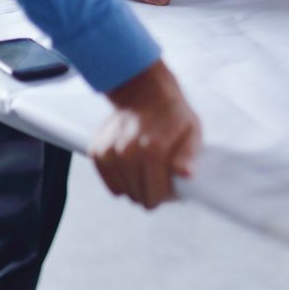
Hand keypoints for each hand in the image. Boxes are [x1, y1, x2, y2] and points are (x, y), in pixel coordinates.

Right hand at [90, 61, 201, 208]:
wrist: (144, 93)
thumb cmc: (173, 115)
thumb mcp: (192, 132)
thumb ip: (188, 156)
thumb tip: (186, 175)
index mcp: (152, 149)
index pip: (155, 195)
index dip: (167, 195)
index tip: (173, 186)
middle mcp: (126, 152)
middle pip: (139, 196)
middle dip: (152, 191)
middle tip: (162, 176)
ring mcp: (108, 152)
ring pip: (124, 192)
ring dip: (137, 185)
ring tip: (148, 167)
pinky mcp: (96, 152)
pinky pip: (111, 183)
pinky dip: (122, 179)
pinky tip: (134, 165)